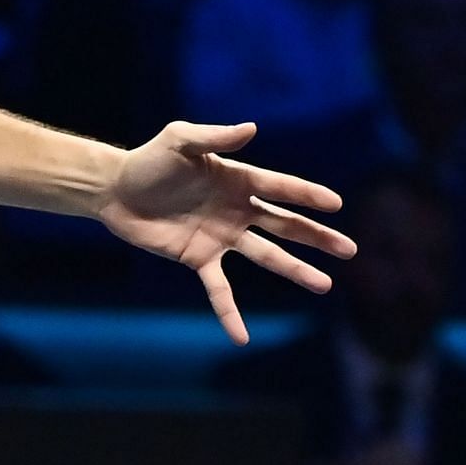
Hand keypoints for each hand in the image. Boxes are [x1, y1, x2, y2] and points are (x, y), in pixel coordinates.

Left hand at [96, 121, 356, 343]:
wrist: (115, 190)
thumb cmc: (149, 160)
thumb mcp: (179, 140)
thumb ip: (214, 136)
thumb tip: (252, 128)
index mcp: (236, 179)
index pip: (279, 188)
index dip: (306, 195)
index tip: (336, 205)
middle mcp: (236, 210)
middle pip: (284, 225)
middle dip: (316, 236)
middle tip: (350, 250)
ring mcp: (221, 237)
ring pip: (266, 256)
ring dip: (294, 271)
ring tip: (324, 285)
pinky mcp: (199, 259)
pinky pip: (220, 290)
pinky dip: (230, 313)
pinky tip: (242, 336)